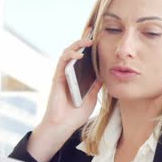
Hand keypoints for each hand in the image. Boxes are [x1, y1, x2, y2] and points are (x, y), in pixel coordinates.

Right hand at [27, 28, 102, 161]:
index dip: (89, 49)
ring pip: (67, 54)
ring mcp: (62, 75)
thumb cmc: (75, 114)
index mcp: (78, 78)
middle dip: (83, 42)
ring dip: (76, 45)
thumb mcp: (91, 98)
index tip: (99, 39)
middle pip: (75, 53)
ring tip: (87, 41)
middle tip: (94, 35)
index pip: (84, 59)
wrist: (63, 126)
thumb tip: (104, 75)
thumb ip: (95, 86)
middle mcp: (69, 74)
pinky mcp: (57, 78)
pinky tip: (79, 55)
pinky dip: (70, 56)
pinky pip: (62, 63)